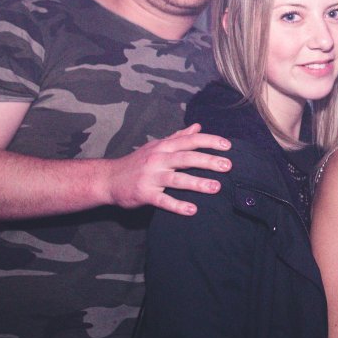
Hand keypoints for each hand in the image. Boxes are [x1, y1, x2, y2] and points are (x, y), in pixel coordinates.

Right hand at [105, 123, 231, 215]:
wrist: (108, 178)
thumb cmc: (137, 162)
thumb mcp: (156, 146)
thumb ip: (178, 137)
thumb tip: (197, 126)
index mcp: (163, 146)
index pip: (189, 140)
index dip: (209, 141)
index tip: (228, 145)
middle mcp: (158, 159)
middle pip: (186, 158)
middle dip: (208, 161)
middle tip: (228, 166)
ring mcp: (151, 177)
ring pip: (177, 179)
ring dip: (197, 183)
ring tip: (216, 187)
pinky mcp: (144, 194)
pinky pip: (163, 200)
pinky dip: (177, 206)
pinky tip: (192, 210)